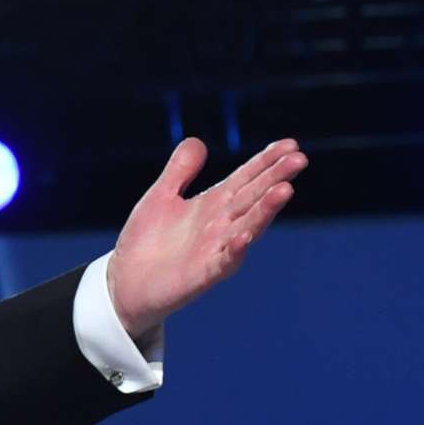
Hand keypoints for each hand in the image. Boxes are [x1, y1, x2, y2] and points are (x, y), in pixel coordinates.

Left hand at [104, 137, 306, 339]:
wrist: (124, 283)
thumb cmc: (145, 241)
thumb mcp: (160, 197)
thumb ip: (179, 171)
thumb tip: (197, 141)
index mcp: (213, 204)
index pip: (246, 177)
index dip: (266, 161)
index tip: (291, 144)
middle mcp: (221, 225)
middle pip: (253, 197)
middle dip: (275, 178)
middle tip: (299, 159)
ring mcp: (215, 250)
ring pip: (247, 226)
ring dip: (266, 210)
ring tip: (285, 190)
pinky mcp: (203, 274)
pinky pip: (224, 261)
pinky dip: (236, 249)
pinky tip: (245, 236)